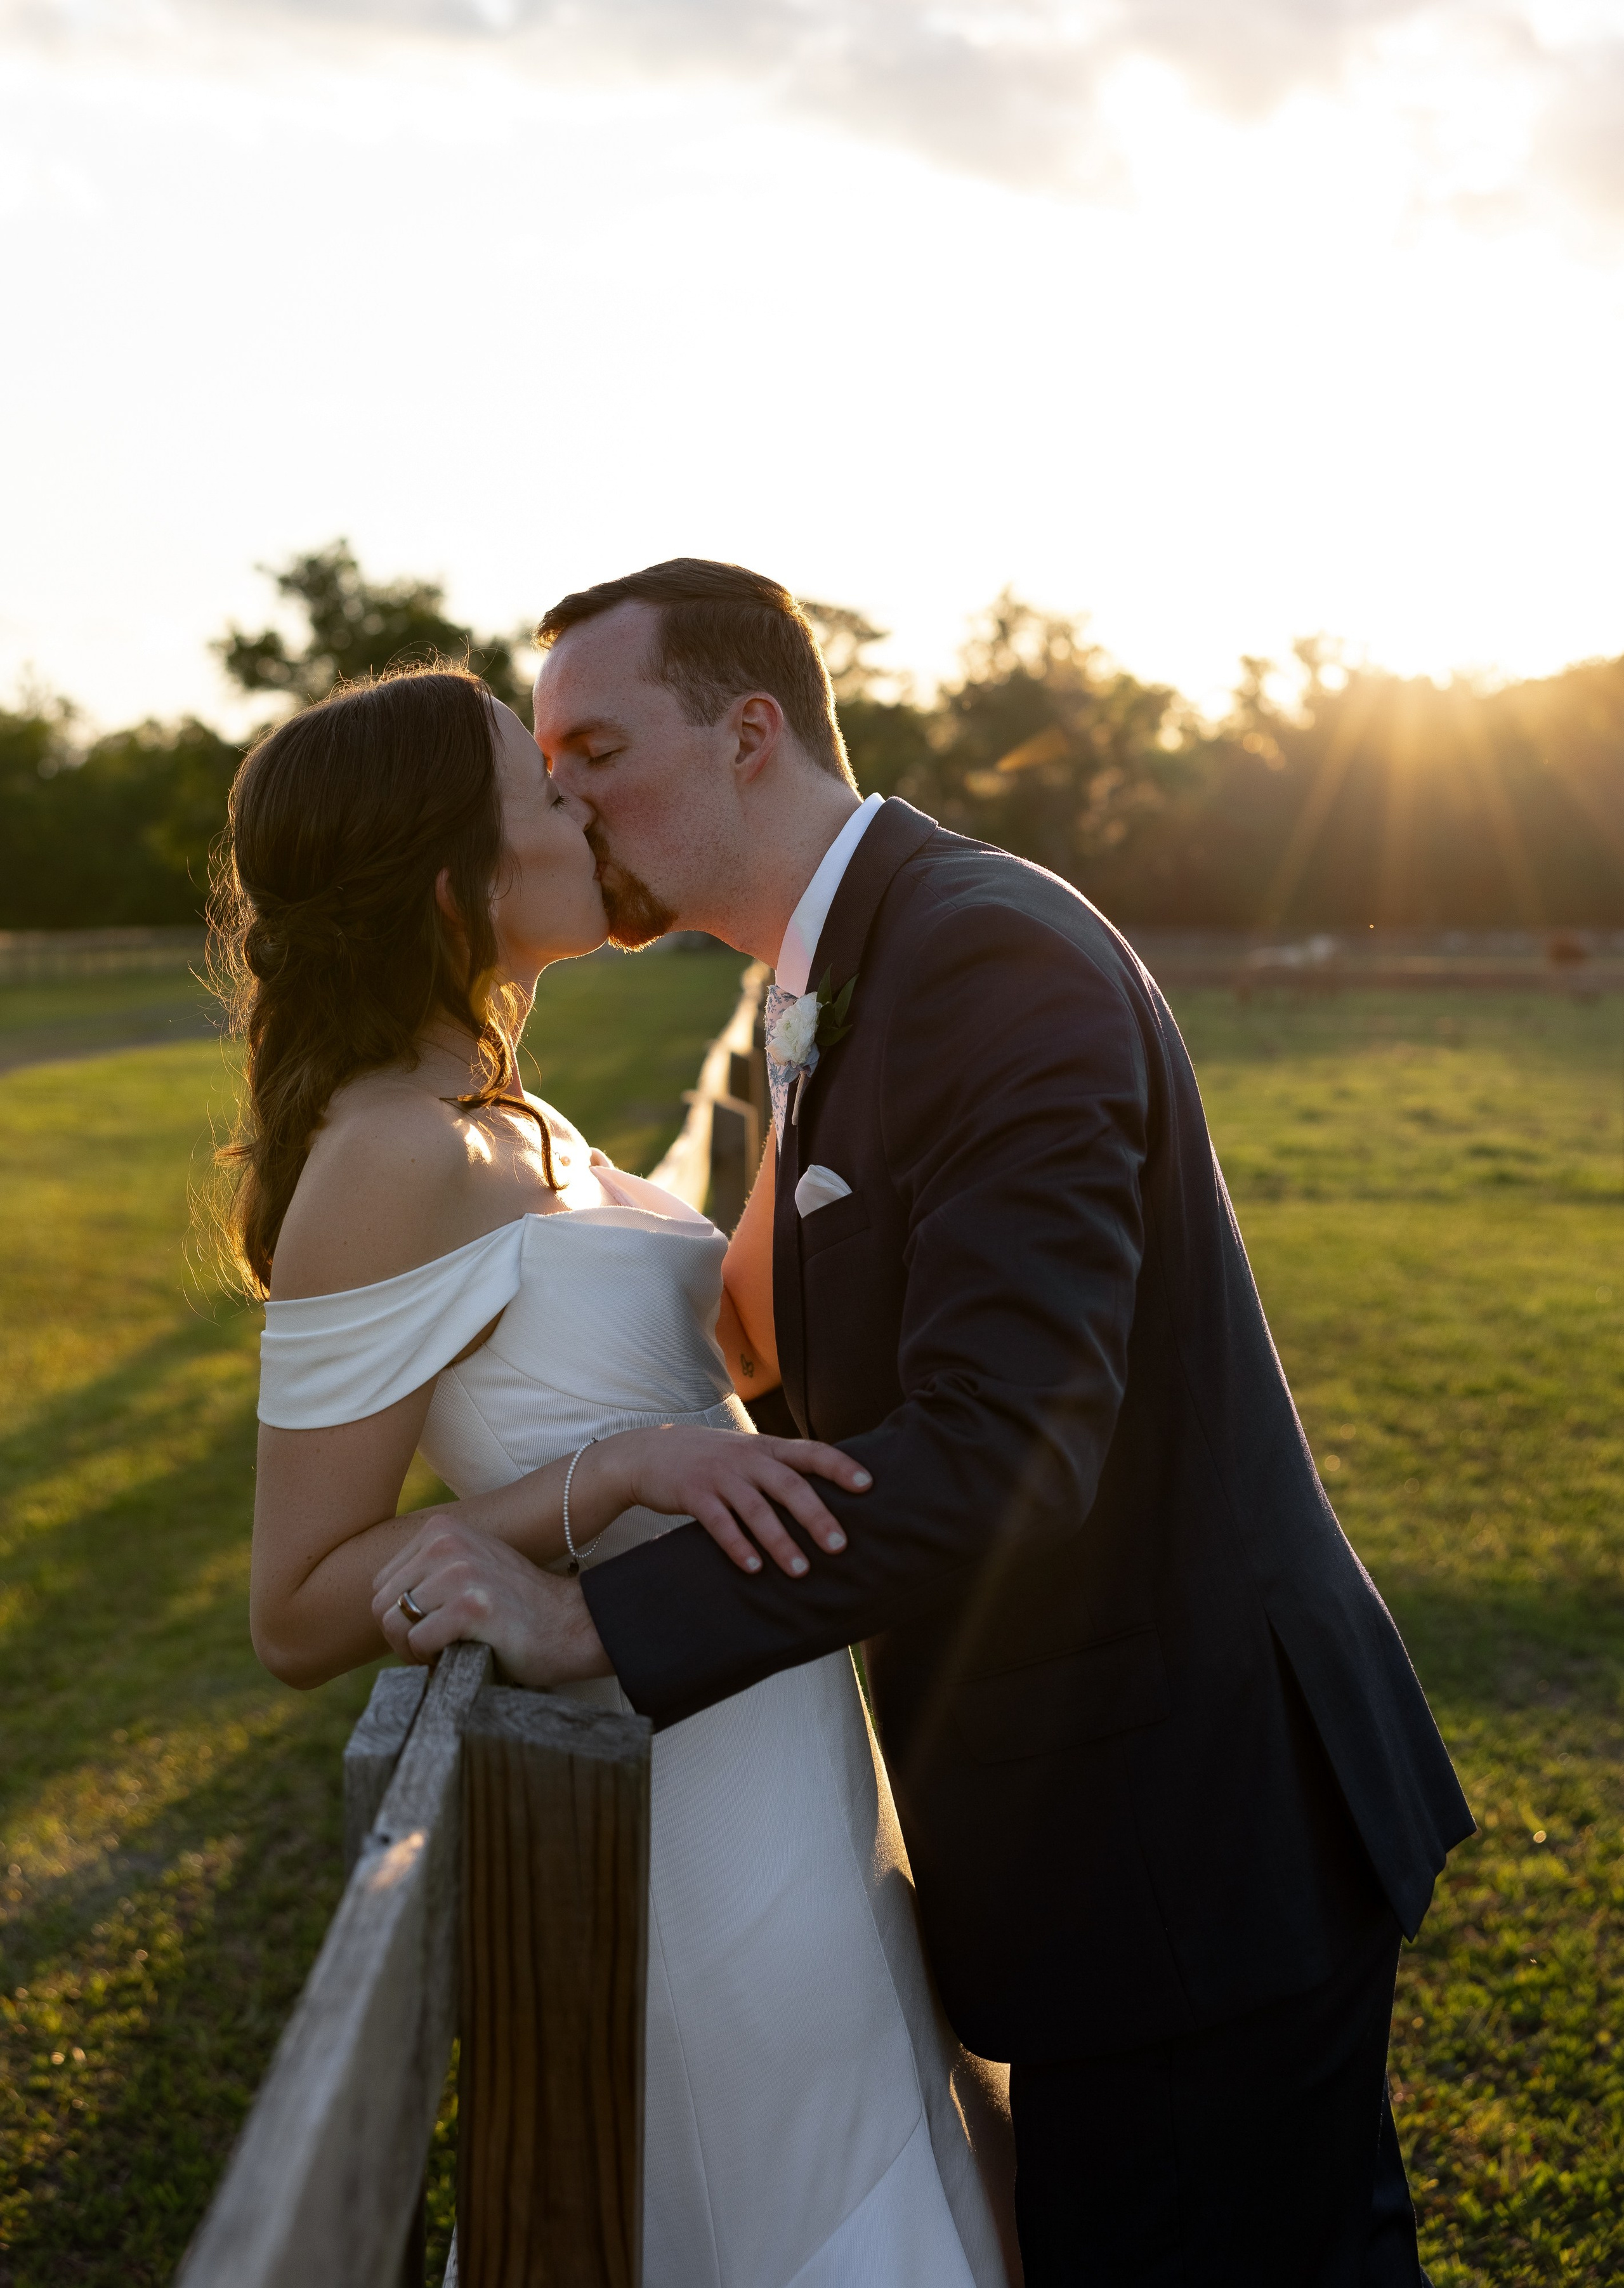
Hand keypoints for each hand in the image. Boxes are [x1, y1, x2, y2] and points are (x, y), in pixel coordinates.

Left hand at [372, 1518, 610, 1687]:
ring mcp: (461, 1571)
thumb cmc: (514, 1607)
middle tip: (438, 1648)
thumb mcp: (466, 1568)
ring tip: (450, 1651)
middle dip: (403, 1637)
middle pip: (381, 1606)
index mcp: (440, 1529)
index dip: (400, 1616)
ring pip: (394, 1625)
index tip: (433, 1628)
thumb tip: (375, 1605)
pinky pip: (419, 1642)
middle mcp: (447, 1542)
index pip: (380, 1585)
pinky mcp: (472, 1605)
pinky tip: (463, 1654)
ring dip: (416, 1651)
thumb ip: (425, 1574)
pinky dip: (433, 1660)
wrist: (571, 1625)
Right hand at [605, 1426, 870, 1577]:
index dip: (840, 1466)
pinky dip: (737, 1546)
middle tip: (840, 1546)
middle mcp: (747, 1459)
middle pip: (789, 1486)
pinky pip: (718, 1523)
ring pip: (756, 1509)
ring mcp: (719, 1476)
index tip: (868, 1485)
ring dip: (780, 1541)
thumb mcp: (747, 1453)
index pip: (812, 1452)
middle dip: (816, 1516)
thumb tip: (826, 1498)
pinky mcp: (693, 1494)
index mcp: (767, 1448)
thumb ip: (779, 1469)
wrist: (647, 1451)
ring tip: (800, 1570)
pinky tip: (753, 1568)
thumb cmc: (709, 1458)